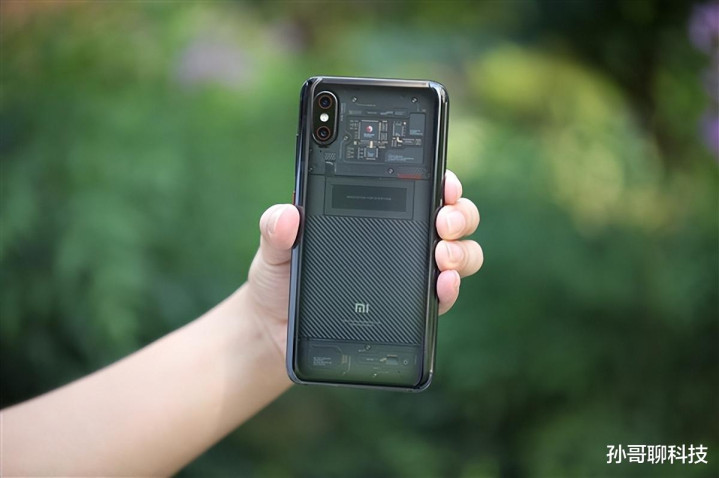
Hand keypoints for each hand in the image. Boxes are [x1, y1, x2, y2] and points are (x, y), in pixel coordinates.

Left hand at [246, 170, 482, 358]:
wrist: (276, 329)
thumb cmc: (278, 279)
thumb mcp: (273, 248)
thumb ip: (276, 228)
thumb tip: (287, 215)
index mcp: (373, 211)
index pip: (417, 185)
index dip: (440, 178)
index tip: (443, 180)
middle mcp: (400, 237)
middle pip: (451, 216)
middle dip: (459, 213)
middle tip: (442, 221)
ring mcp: (410, 272)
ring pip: (458, 253)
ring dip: (461, 250)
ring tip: (441, 254)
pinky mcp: (412, 306)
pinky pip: (443, 294)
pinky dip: (451, 287)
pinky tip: (442, 283)